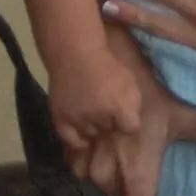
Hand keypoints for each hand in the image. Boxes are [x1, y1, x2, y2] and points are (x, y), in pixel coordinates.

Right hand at [48, 48, 148, 162]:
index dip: (130, 123)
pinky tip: (83, 136)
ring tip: (94, 118)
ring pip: (91, 135)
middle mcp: (98, 116)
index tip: (127, 117)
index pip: (131, 128)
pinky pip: (70, 140)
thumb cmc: (106, 66)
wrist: (75, 54)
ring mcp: (78, 118)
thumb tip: (132, 123)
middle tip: (108, 113)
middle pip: (110, 131)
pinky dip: (78, 140)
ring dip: (95, 129)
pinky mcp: (60, 118)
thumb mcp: (129, 80)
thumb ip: (134, 103)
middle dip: (112, 124)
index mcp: (118, 105)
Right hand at [70, 23, 195, 195]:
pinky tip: (116, 154)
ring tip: (140, 178)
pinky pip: (88, 172)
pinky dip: (103, 171)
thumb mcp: (181, 111)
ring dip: (122, 190)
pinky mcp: (70, 150)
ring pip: (106, 192)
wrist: (94, 62)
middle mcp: (106, 179)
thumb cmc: (142, 88)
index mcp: (135, 177)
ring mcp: (83, 166)